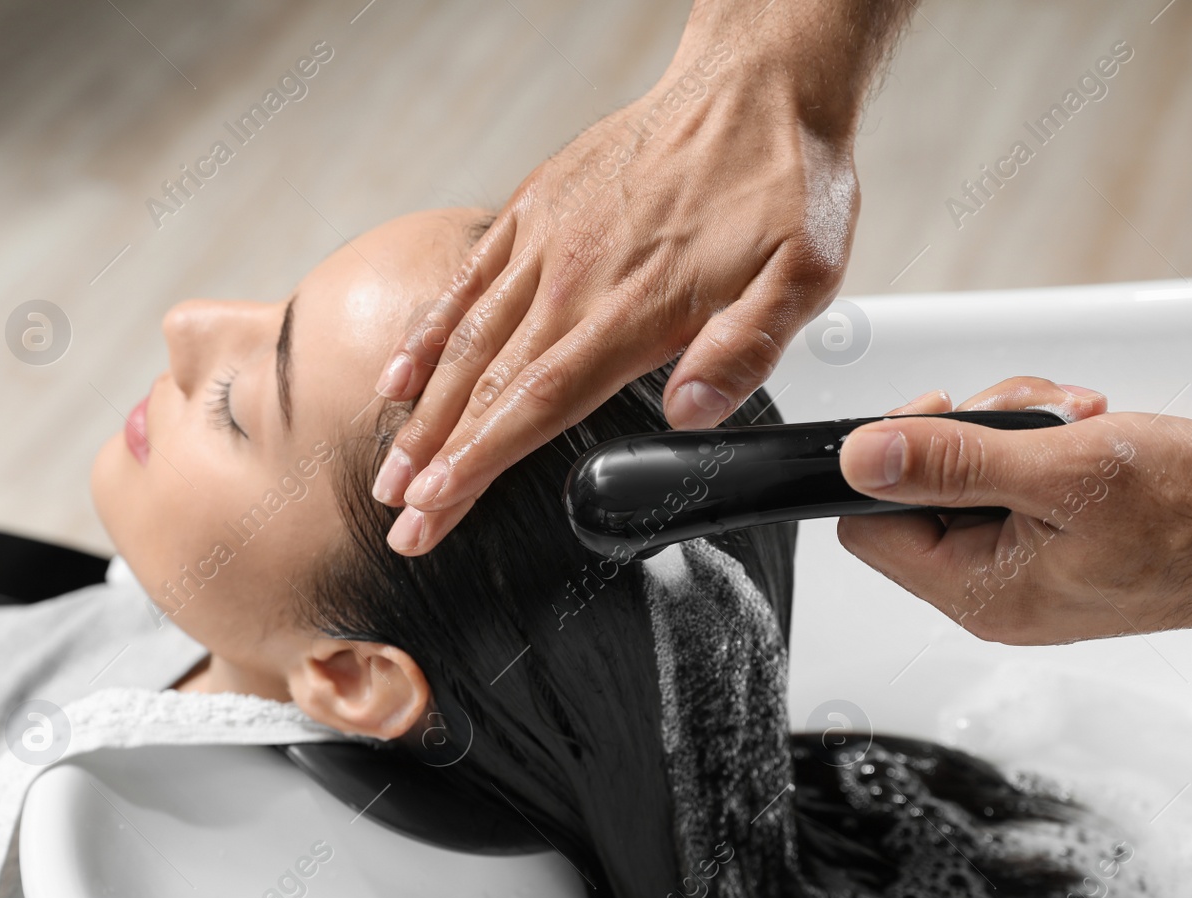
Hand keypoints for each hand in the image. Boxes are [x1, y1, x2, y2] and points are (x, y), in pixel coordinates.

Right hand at [372, 29, 876, 554]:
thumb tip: (690, 415)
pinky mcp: (535, 210)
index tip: (434, 510)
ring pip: (466, 340)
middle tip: (400, 520)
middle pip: (487, 387)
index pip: (535, 404)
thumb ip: (743, 349)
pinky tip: (400, 373)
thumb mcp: (801, 275)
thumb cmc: (782, 180)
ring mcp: (546, 243)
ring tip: (390, 470)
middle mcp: (574, 277)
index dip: (479, 464)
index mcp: (633, 308)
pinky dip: (428, 330)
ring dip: (424, 412)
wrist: (758, 84)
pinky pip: (469, 280)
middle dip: (438, 462)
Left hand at [835, 377, 1191, 643]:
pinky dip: (1041, 440)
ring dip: (1013, 424)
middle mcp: (993, 590)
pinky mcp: (1055, 543)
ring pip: (967, 474)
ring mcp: (1025, 568)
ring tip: (1077, 421)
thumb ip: (952, 463)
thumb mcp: (1062, 471)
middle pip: (916, 494)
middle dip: (968, 433)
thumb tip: (861, 458)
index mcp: (979, 592)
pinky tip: (1088, 431)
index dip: (889, 462)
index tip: (941, 416)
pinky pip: (1012, 479)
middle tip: (1031, 417)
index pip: (868, 529)